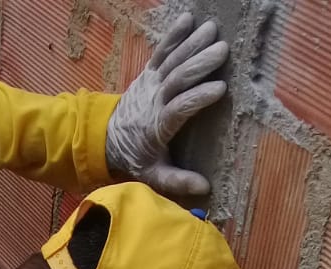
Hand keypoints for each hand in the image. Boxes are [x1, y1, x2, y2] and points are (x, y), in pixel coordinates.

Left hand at [105, 12, 228, 198]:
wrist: (107, 140)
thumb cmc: (136, 158)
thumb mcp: (154, 176)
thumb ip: (177, 181)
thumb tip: (204, 187)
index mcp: (158, 126)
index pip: (179, 109)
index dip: (198, 98)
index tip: (220, 89)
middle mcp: (154, 101)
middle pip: (177, 79)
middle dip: (199, 64)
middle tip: (223, 50)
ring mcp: (150, 84)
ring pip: (171, 61)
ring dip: (192, 44)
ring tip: (214, 29)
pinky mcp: (148, 73)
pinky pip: (161, 51)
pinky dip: (174, 34)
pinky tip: (189, 18)